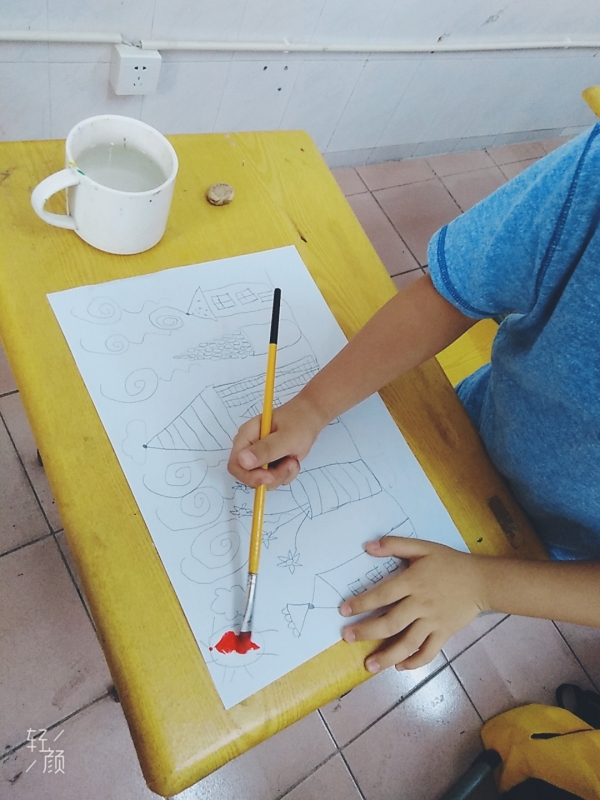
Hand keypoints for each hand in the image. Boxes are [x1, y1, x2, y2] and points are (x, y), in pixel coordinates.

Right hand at [227, 394, 327, 488]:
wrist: (311, 417)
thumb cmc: (299, 422)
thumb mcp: (286, 437)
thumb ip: (266, 449)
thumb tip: (242, 461)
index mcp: (246, 436)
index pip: (235, 464)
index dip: (249, 476)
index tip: (270, 476)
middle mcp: (249, 448)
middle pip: (249, 476)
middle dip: (272, 476)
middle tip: (290, 463)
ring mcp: (259, 457)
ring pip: (264, 481)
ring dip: (282, 474)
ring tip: (294, 458)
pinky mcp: (269, 464)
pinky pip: (274, 480)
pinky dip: (287, 474)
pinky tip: (294, 460)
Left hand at [339, 537, 487, 671]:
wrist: (481, 580)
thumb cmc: (449, 562)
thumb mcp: (423, 547)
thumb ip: (395, 545)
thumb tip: (368, 546)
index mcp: (413, 581)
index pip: (382, 595)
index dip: (362, 603)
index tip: (343, 611)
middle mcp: (421, 604)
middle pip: (391, 622)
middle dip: (367, 631)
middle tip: (347, 638)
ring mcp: (433, 621)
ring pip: (408, 643)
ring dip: (387, 656)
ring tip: (369, 665)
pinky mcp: (445, 633)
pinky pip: (429, 652)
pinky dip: (415, 662)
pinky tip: (400, 666)